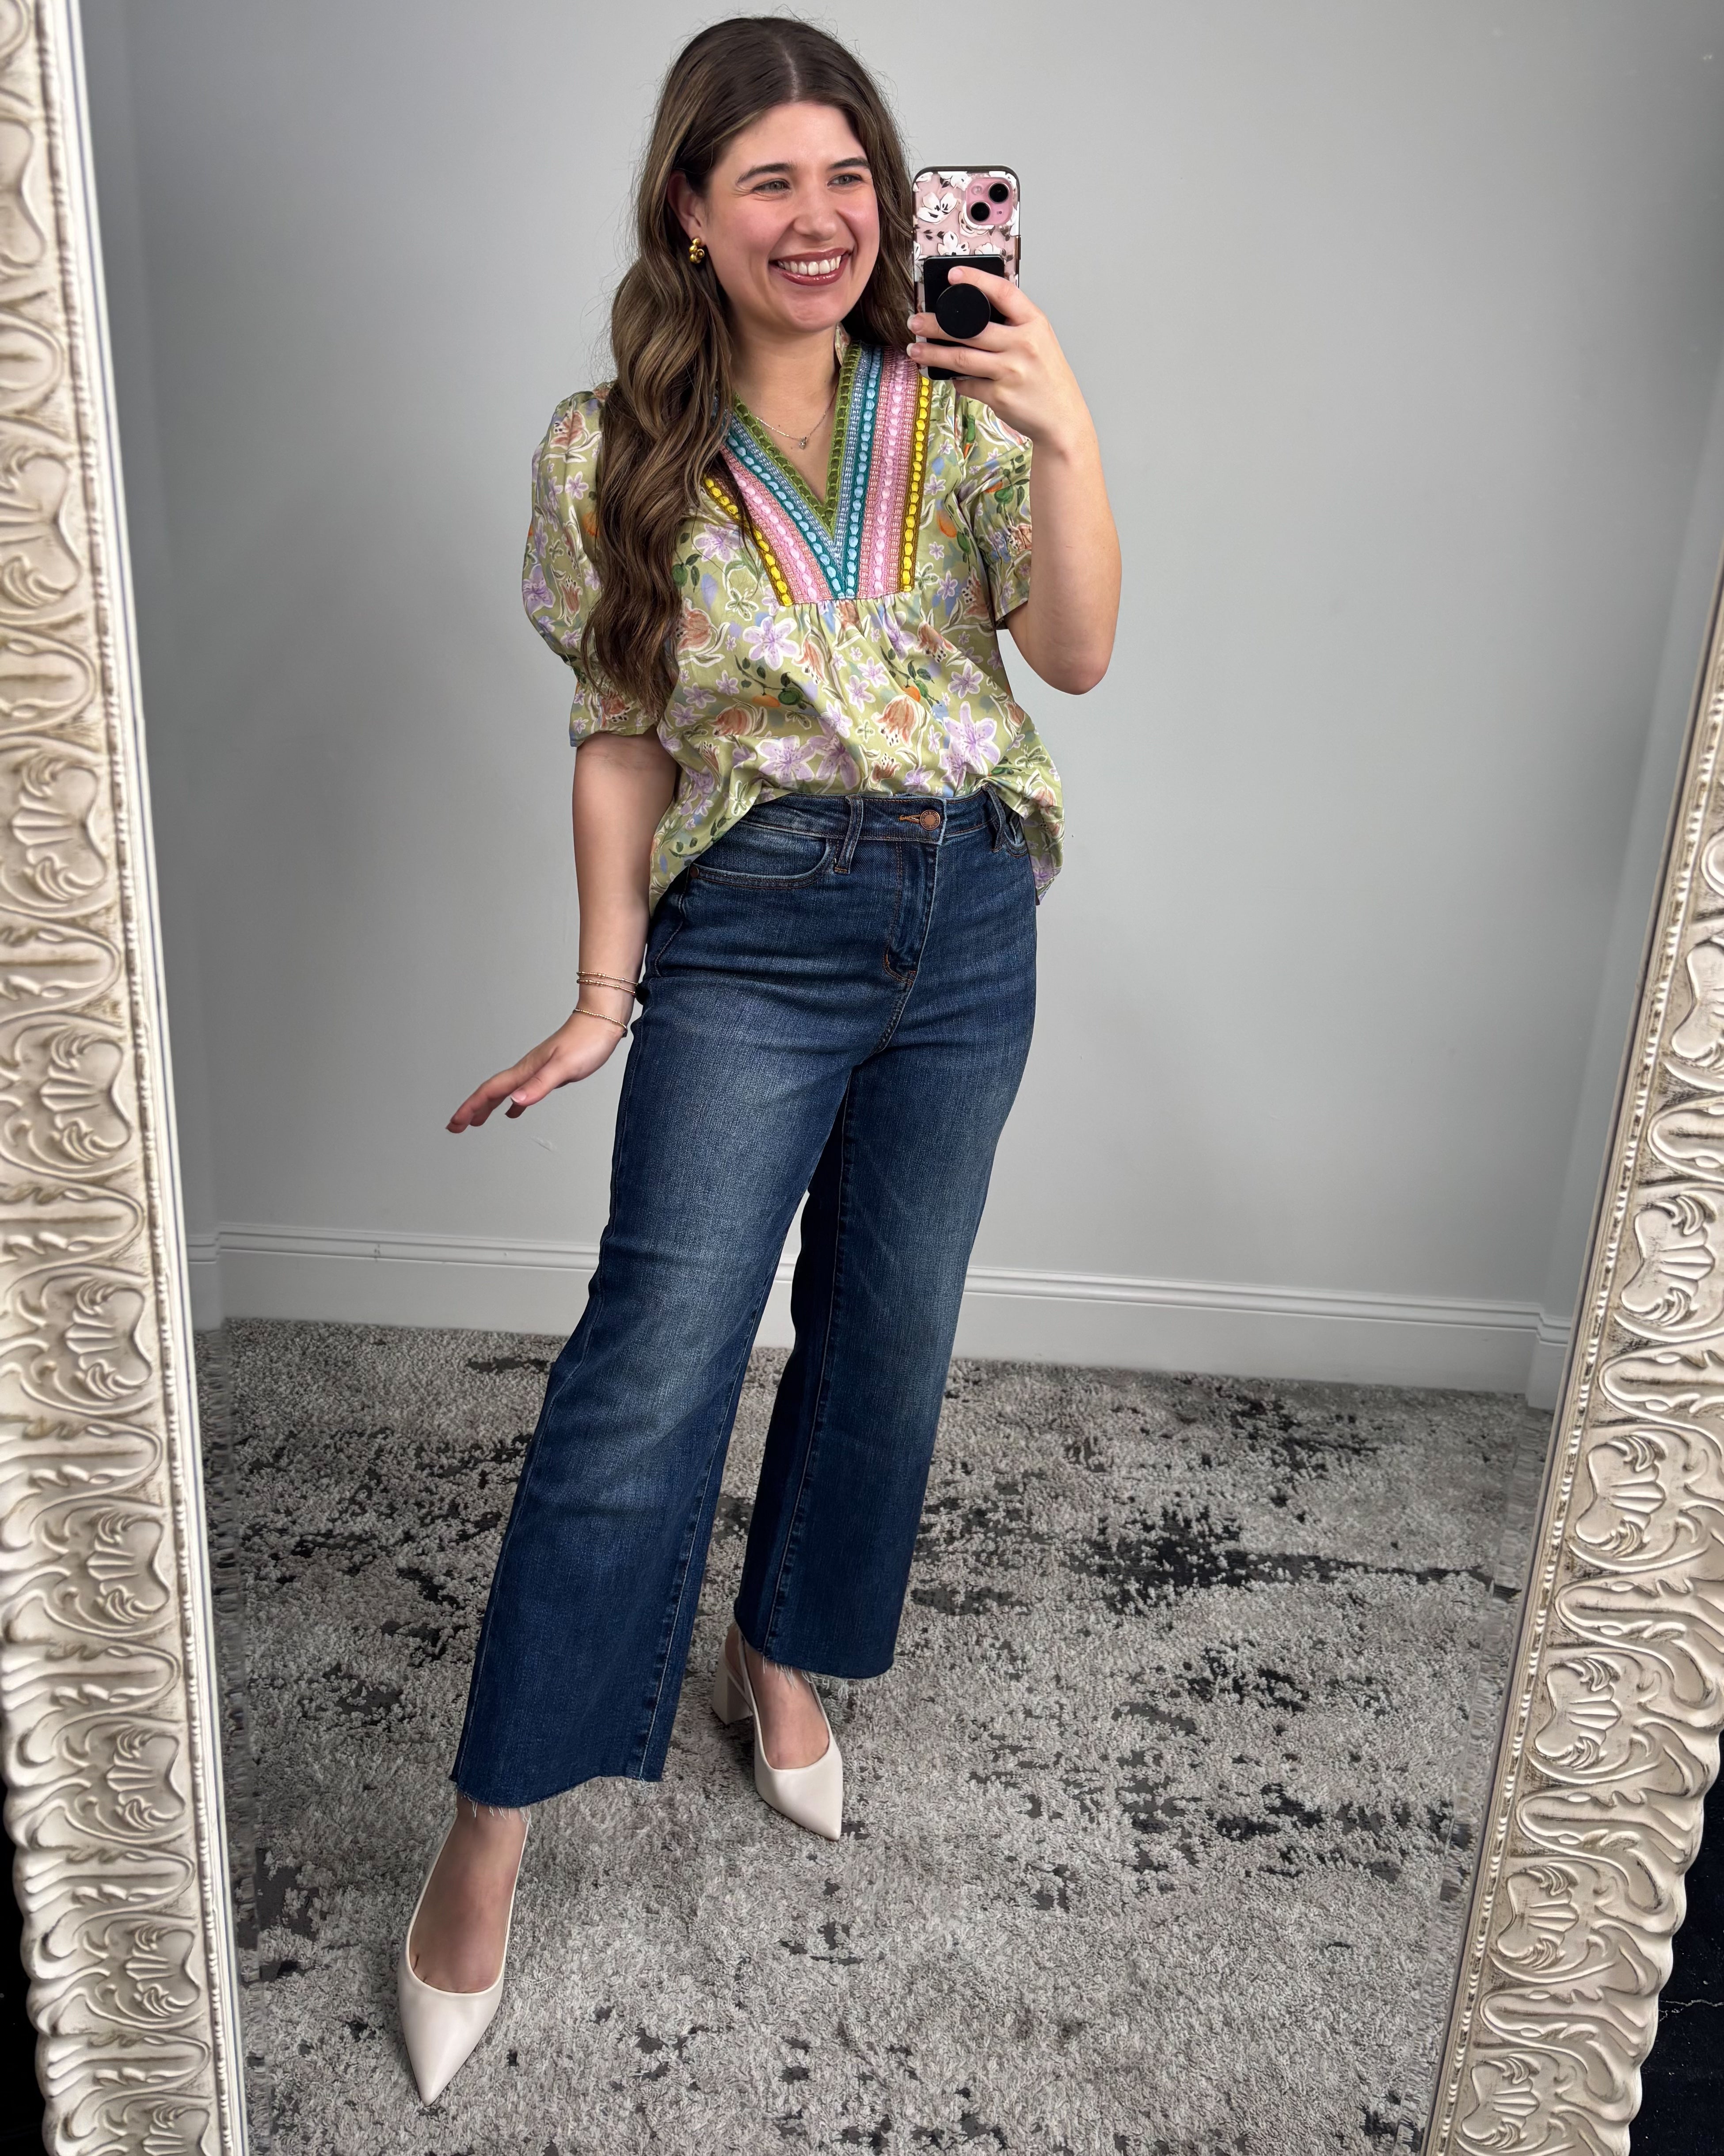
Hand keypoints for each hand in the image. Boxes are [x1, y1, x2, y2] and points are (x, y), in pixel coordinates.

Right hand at [446, 1004, 628, 1130]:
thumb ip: (539, 1085)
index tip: (456, 1123)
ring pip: (504, 1092)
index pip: (491, 1091)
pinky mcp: (547, 1071)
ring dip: (487, 1107)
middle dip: (471, 1110)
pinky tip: (512, 1110)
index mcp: (526, 1070)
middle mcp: (526, 1070)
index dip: (471, 1108)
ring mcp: (535, 1070)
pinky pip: (521, 1090)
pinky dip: (512, 1103)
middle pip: (491, 1092)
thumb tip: (514, 1102)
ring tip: (475, 1122)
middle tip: (455, 1127)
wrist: (600, 1022)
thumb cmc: (586, 1042)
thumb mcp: (563, 1068)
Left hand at [908, 270, 1093, 455]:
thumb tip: (972, 315)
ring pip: (960, 357)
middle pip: (970, 328)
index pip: (1002, 292)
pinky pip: (967, 385)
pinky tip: (949, 377)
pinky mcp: (999, 396)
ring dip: (933, 353)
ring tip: (915, 349)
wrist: (1062, 419)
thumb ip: (1014, 325)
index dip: (976, 280)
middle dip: (935, 324)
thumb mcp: (1040, 341)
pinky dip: (956, 381)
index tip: (953, 275)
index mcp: (1034, 324)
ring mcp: (1010, 371)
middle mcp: (1023, 345)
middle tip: (915, 322)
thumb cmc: (1047, 378)